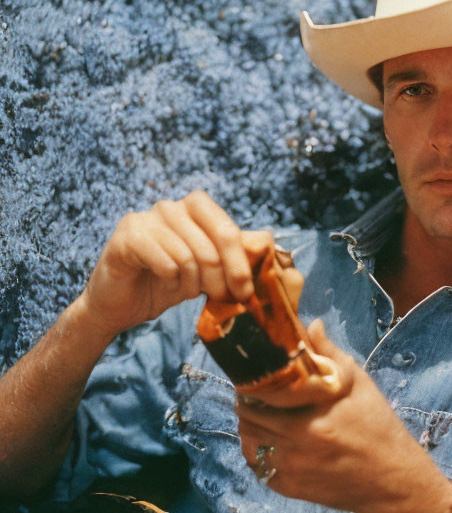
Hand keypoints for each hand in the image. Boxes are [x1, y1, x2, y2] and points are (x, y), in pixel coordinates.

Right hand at [78, 190, 255, 340]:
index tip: (246, 292)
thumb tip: (270, 247)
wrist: (120, 305)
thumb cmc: (167, 284)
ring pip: (190, 255)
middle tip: (221, 297)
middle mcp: (171, 206)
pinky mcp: (127, 235)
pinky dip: (171, 281)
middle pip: (213, 243)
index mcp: (195, 208)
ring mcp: (147, 218)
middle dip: (222, 277)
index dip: (239, 262)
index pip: (228, 229)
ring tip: (183, 291)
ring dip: (192, 283)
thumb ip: (233, 255)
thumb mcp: (207, 270)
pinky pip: (166, 262)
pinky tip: (163, 284)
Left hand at [236, 319, 451, 512]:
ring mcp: (290, 468)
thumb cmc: (377, 425)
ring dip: (251, 425)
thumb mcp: (359, 384)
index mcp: (314, 415)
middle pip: (248, 417)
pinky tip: (274, 439)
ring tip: (266, 414)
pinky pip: (258, 464)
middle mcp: (298, 443)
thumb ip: (330, 354)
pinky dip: (260, 449)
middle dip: (249, 402)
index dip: (254, 381)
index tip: (259, 373)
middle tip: (259, 392)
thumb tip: (312, 323)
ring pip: (249, 441)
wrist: (391, 478)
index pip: (261, 394)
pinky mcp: (288, 487)